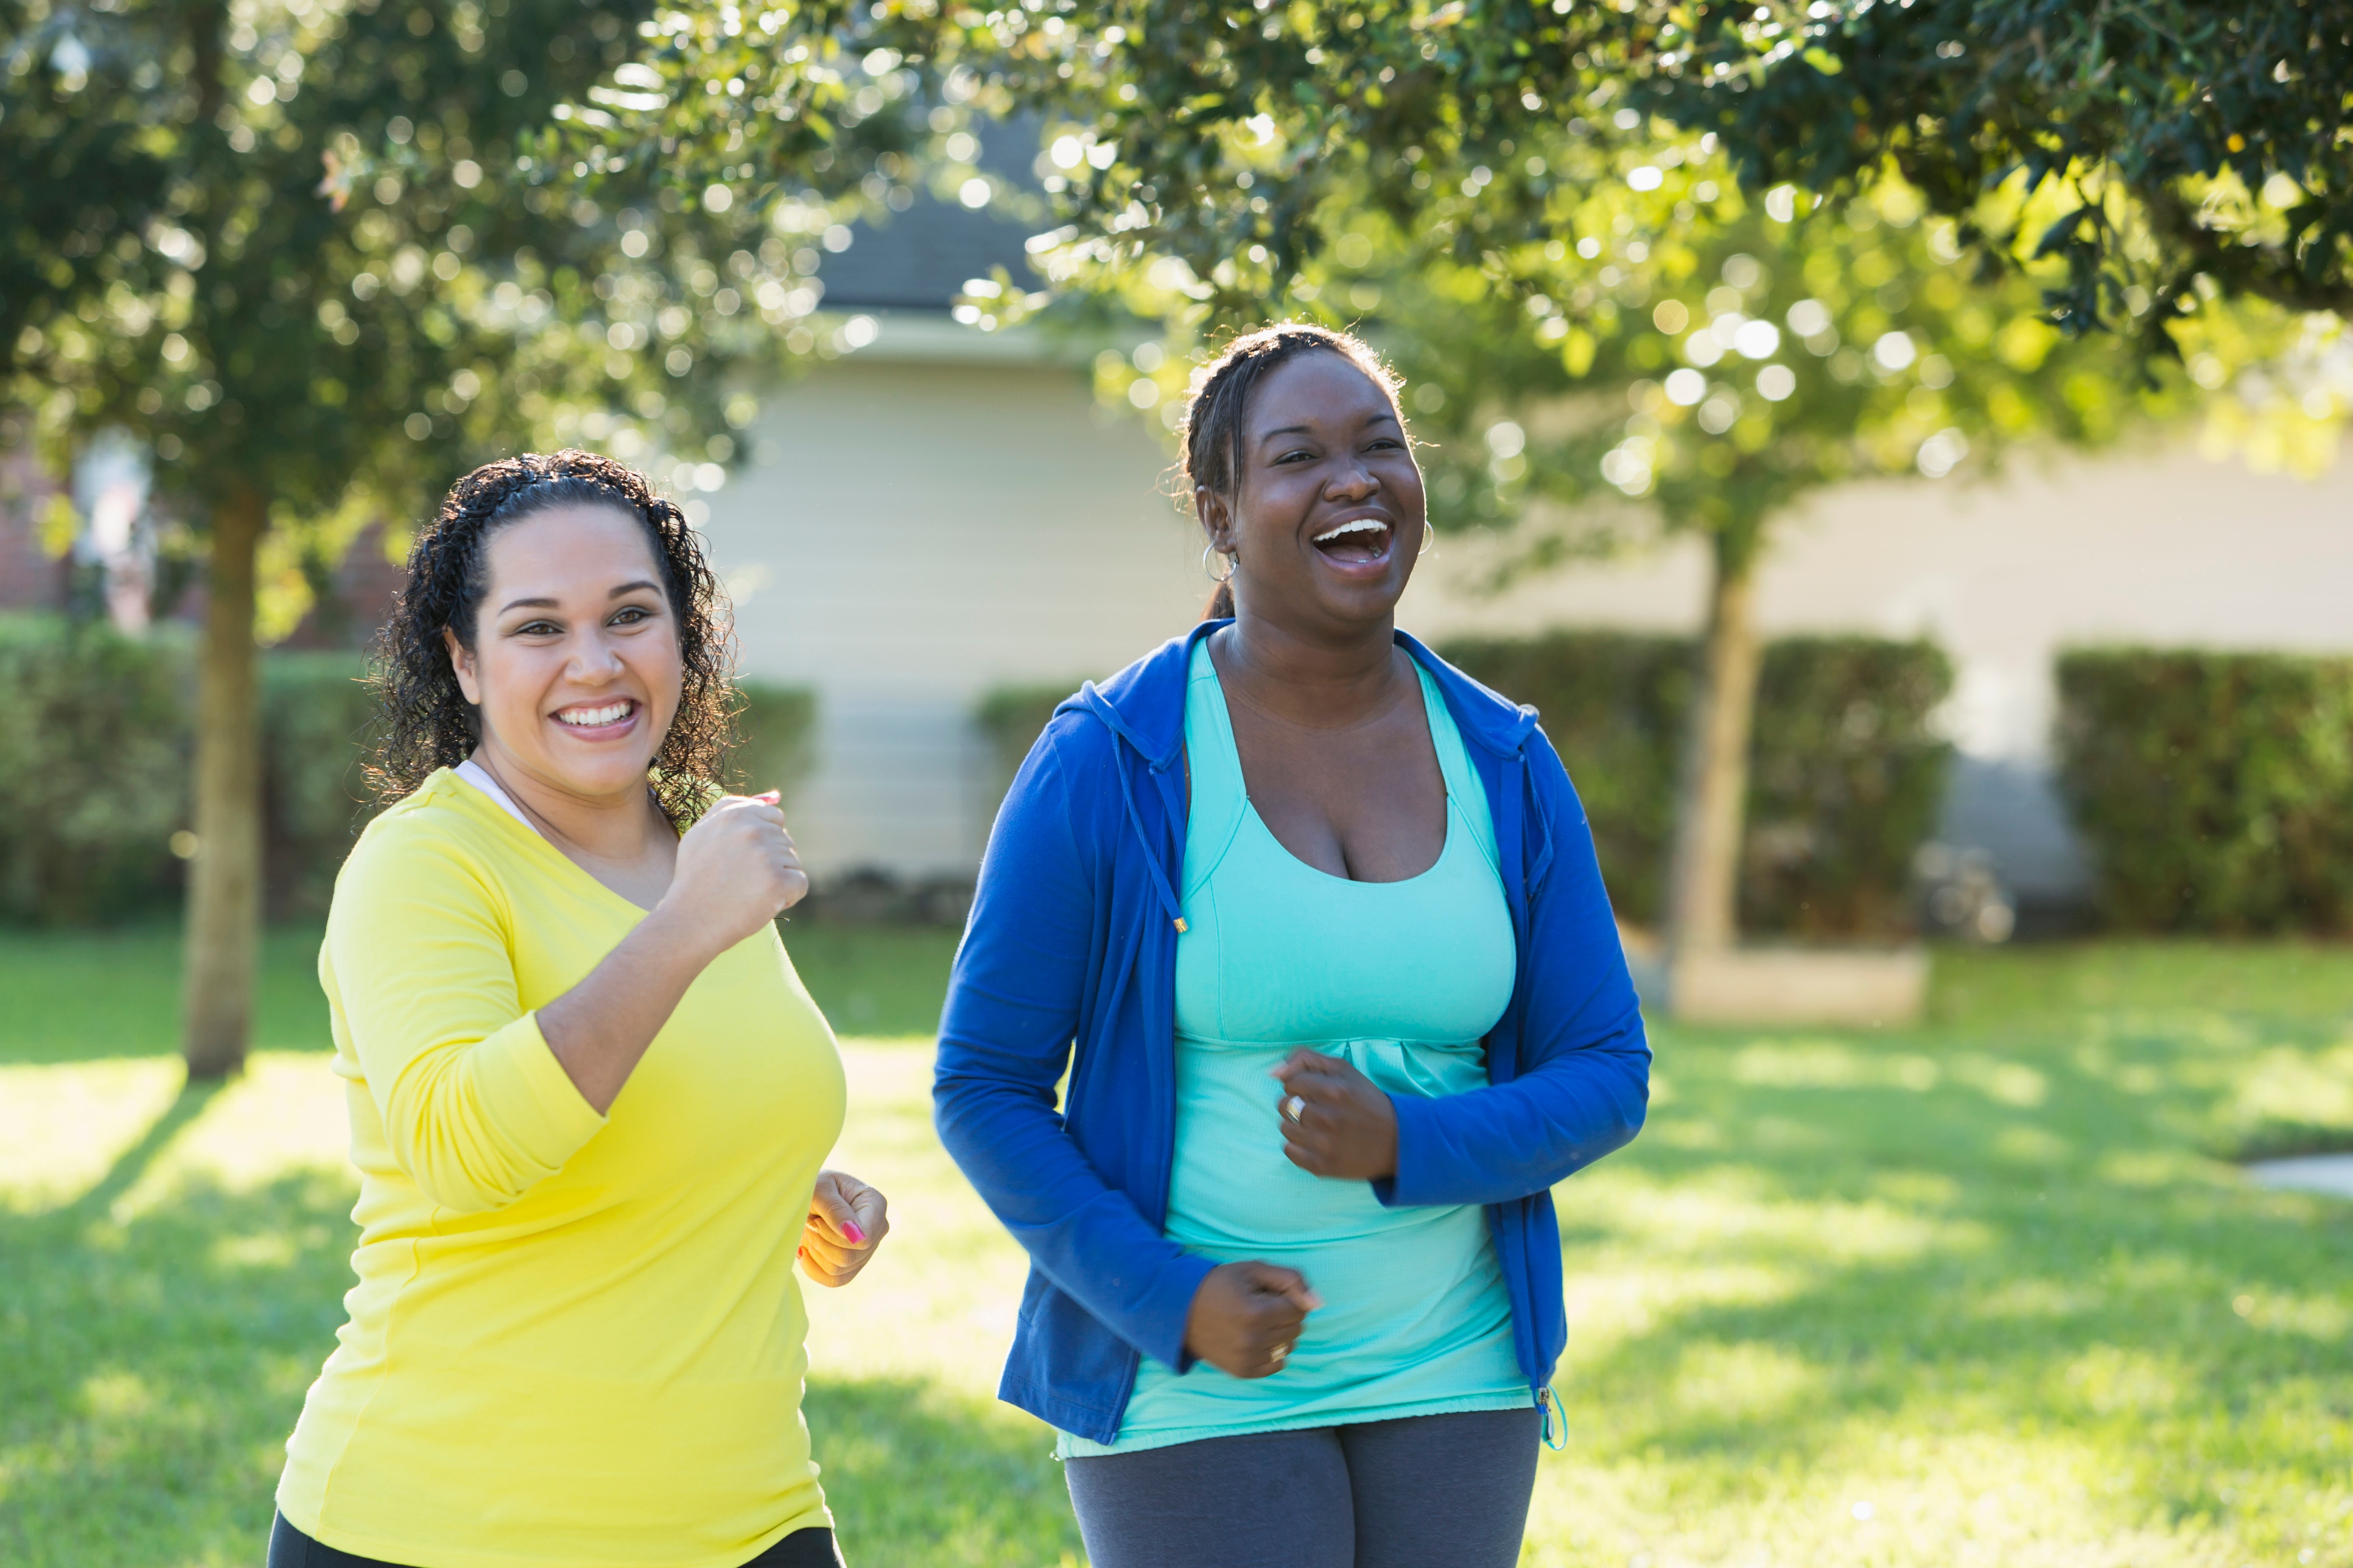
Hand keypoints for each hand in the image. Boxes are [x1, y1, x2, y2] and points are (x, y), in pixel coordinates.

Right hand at [660, 791, 806, 954]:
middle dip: (769, 861)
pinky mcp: (778, 881)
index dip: (761, 842)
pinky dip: (787, 897)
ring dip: (776, 879)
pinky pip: (800, 884)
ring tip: (745, 892)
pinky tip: (761, 903)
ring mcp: (766, 854)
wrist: (688, 921)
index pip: (774, 818)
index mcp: (735, 813)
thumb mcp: (703, 833)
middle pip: (785, 841)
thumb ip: (734, 808)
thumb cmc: (696, 878)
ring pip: (792, 862)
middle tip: (738, 880)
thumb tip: (776, 795)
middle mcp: (752, 829)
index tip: (740, 860)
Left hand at [799, 1169, 888, 1287]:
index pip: (865, 1237)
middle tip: (809, 1223)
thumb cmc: (814, 1186)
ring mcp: (866, 1250)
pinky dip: (813, 1269)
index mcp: (875, 1205)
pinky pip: (833, 1281)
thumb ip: (835, 1209)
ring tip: (808, 1231)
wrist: (808, 1195)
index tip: (816, 1220)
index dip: (837, 1236)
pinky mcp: (852, 1266)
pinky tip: (803, 1251)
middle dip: (821, 1242)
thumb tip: (854, 1235)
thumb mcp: (820, 1188)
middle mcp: (876, 1230)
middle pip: (850, 1257)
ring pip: (839, 1271)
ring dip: (815, 1252)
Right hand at [1182, 1261, 1320, 1378]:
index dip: (1287, 1297)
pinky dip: (1272, 1351)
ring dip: (1279, 1333)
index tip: (1266, 1293)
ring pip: (1288, 1347)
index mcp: (1256, 1314)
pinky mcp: (1241, 1372)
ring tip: (1255, 1322)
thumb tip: (1318, 1303)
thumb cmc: (1219, 1285)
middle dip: (1285, 1315)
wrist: (1180, 1309)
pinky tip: (1255, 1338)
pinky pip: (1277, 1364)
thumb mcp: (1253, 1270)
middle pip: (1296, 1329)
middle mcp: (1252, 1341)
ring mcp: (1246, 1359)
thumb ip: (1291, 1280)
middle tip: (1260, 1306)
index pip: (1299, 1309)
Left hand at [1271, 1049, 1398, 1180]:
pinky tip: (1315, 1141)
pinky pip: (1289, 1151)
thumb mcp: (1344, 1070)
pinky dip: (1298, 1146)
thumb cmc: (1367, 1102)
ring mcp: (1323, 1145)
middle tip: (1316, 1108)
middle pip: (1283, 1105)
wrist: (1396, 1143)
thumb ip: (1305, 1060)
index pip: (1290, 1082)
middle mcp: (1327, 1118)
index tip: (1315, 1091)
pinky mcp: (1321, 1166)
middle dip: (1296, 1104)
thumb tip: (1272, 1072)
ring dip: (1296, 1125)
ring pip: (1284, 1128)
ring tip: (1317, 1125)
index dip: (1300, 1085)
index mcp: (1335, 1091)